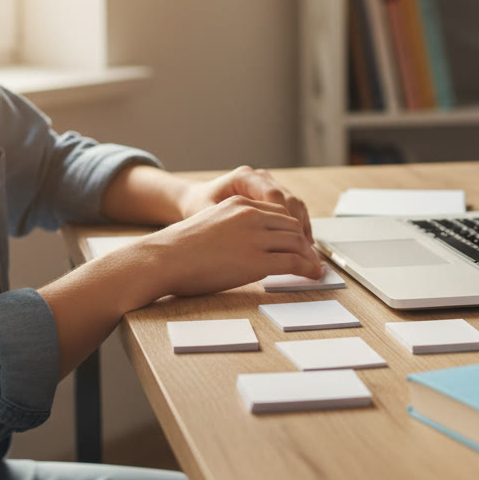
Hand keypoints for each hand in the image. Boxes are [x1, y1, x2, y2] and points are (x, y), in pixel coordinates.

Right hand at [144, 195, 323, 296]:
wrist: (162, 259)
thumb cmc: (178, 249)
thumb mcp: (208, 224)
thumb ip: (231, 228)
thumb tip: (242, 245)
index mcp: (238, 204)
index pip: (278, 213)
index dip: (292, 229)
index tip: (298, 242)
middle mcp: (250, 215)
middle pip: (291, 225)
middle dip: (305, 242)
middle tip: (312, 257)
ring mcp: (255, 237)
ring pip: (296, 242)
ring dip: (310, 256)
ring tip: (315, 267)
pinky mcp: (257, 261)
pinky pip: (293, 262)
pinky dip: (308, 268)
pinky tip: (313, 275)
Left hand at [179, 165, 313, 242]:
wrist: (193, 201)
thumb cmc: (197, 210)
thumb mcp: (208, 218)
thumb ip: (231, 228)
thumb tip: (257, 246)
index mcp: (243, 177)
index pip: (274, 196)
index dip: (287, 221)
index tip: (292, 245)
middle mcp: (258, 178)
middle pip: (289, 199)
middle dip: (298, 228)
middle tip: (305, 253)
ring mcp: (267, 185)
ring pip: (295, 204)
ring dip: (302, 229)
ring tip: (306, 254)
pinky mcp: (272, 197)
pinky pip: (292, 210)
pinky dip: (298, 228)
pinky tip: (302, 246)